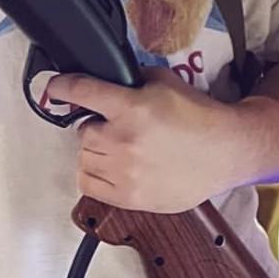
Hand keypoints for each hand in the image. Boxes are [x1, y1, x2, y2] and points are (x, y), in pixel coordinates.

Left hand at [45, 68, 248, 213]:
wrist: (224, 151)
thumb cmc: (199, 116)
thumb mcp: (167, 82)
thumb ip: (135, 80)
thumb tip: (111, 79)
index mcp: (132, 108)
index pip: (83, 92)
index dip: (63, 86)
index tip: (55, 87)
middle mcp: (123, 140)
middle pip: (83, 130)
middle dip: (96, 124)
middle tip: (116, 123)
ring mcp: (124, 172)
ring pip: (84, 158)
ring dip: (96, 149)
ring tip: (120, 145)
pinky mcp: (128, 197)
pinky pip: (89, 185)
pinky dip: (95, 173)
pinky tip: (114, 166)